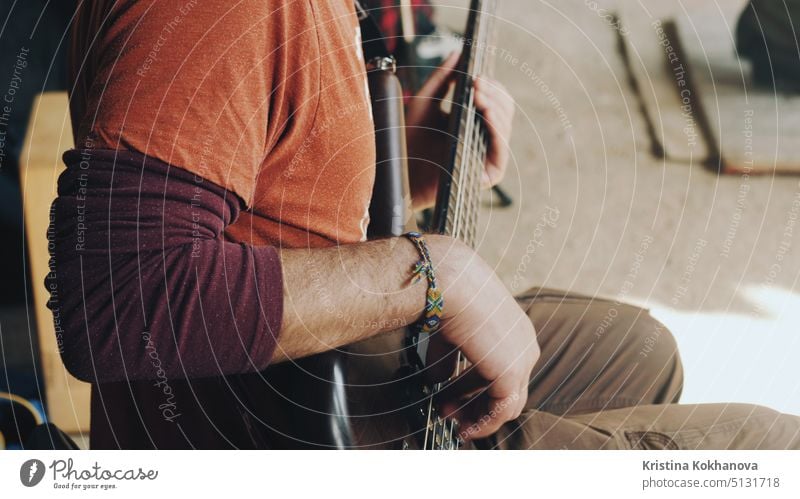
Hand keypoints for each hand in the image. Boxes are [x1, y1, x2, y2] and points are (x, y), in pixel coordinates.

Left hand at [406, 54, 515, 209]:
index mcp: (473, 122)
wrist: (399, 174)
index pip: (495, 99)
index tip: (477, 73)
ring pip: (505, 124)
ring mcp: (488, 156)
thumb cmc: (409, 142)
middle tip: (477, 80)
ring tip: (478, 91)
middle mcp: (485, 138)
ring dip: (495, 103)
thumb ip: (441, 79)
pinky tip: (486, 111)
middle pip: (505, 108)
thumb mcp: (424, 103)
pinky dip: (496, 127)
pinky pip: (501, 147)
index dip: (490, 84)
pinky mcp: (490, 174)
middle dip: (494, 91)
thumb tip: (458, 53)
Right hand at [426, 237, 539, 440]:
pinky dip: (483, 423)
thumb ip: (448, 359)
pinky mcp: (512, 372)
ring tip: (449, 418)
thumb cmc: (448, 294)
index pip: (504, 369)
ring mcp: (522, 359)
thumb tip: (437, 380)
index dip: (476, 388)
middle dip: (476, 403)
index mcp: (515, 330)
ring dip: (476, 414)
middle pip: (509, 389)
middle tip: (449, 413)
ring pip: (507, 403)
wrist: (451, 282)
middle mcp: (525, 345)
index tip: (453, 399)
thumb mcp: (450, 333)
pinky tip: (463, 427)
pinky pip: (502, 410)